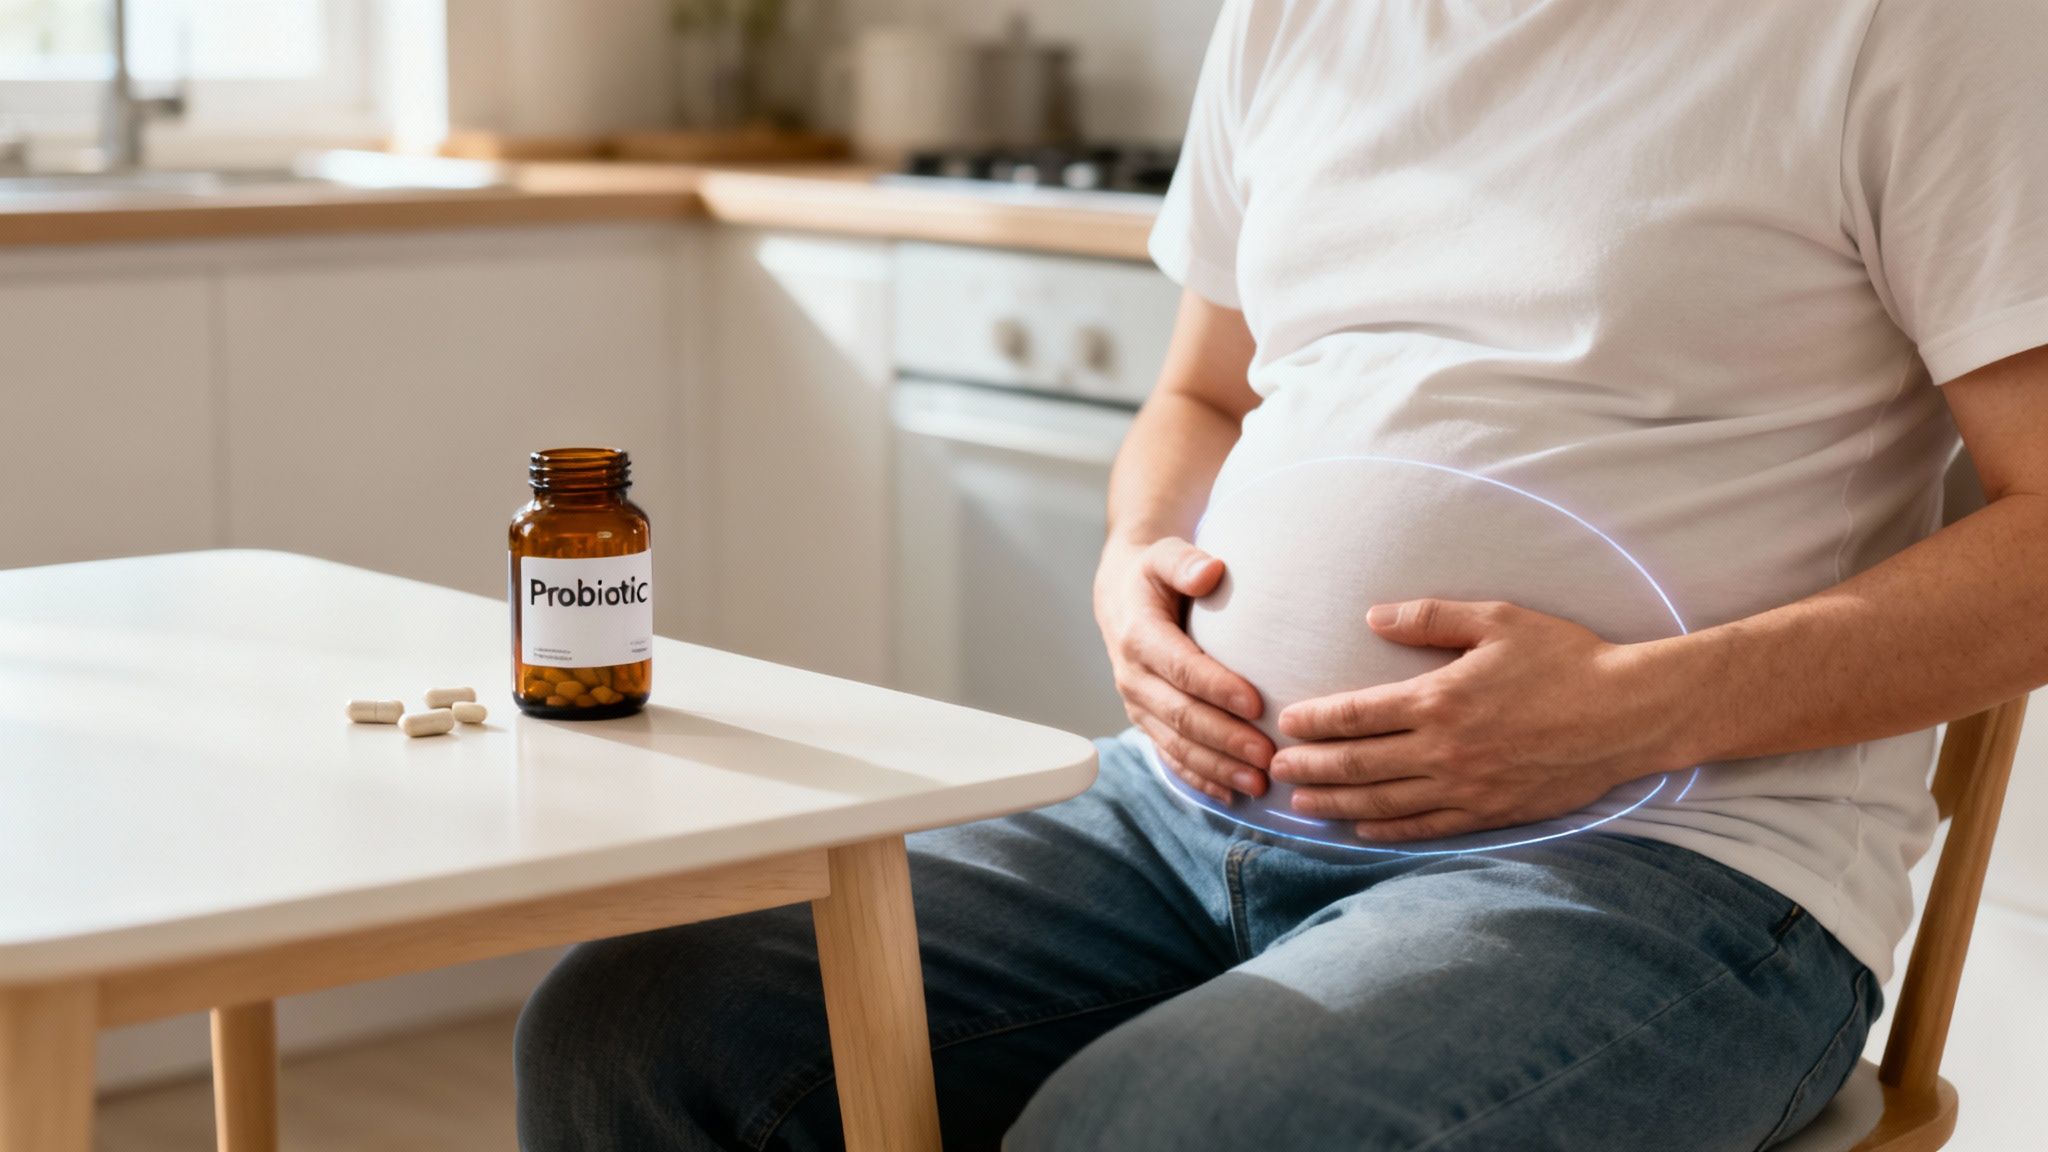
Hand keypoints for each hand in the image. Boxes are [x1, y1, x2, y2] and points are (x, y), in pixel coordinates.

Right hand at [1095, 537, 1271, 801]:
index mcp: (1138, 636)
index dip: (1217, 688)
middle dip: (1225, 739)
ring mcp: (1139, 705)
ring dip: (1217, 766)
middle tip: (1269, 755)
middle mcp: (1133, 677)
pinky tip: (1232, 794)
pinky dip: (1201, 778)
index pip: (1181, 668)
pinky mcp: (1147, 722)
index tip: (1257, 704)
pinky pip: (1171, 757)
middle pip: (1181, 716)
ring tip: (1259, 782)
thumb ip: (1185, 561)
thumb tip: (1210, 572)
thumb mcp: (1164, 554)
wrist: (1121, 596)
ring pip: (1177, 744)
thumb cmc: (1154, 574)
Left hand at [1269, 599, 1685, 840]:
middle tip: (1273, 770)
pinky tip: (1361, 830)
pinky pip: (1426, 828)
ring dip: (1336, 805)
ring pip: (1384, 803)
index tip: (1286, 723)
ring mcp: (1467, 787)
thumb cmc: (1565, 659)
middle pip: (1358, 764)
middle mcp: (1445, 750)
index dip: (1315, 721)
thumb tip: (1373, 617)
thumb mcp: (1497, 620)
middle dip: (1310, 768)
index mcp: (1440, 698)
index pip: (1357, 714)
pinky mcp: (1491, 812)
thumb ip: (1431, 618)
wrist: (1628, 713)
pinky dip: (1387, 832)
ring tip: (1301, 805)